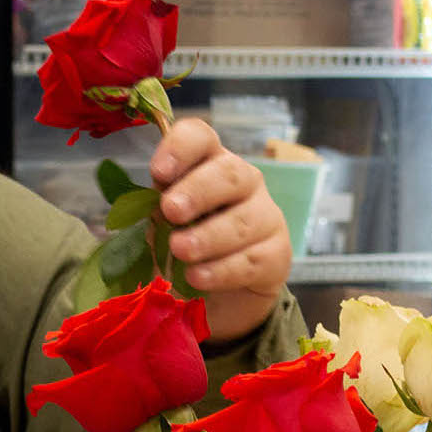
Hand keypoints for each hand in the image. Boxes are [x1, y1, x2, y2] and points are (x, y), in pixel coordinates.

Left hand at [150, 118, 292, 342]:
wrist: (222, 293)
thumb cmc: (189, 246)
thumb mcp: (165, 225)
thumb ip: (159, 212)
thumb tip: (154, 209)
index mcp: (209, 163)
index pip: (200, 137)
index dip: (180, 148)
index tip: (158, 172)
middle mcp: (244, 182)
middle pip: (228, 173)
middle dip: (198, 191)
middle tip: (171, 211)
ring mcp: (266, 216)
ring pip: (243, 221)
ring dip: (208, 236)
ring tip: (181, 250)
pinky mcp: (277, 254)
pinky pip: (252, 260)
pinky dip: (222, 271)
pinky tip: (198, 278)